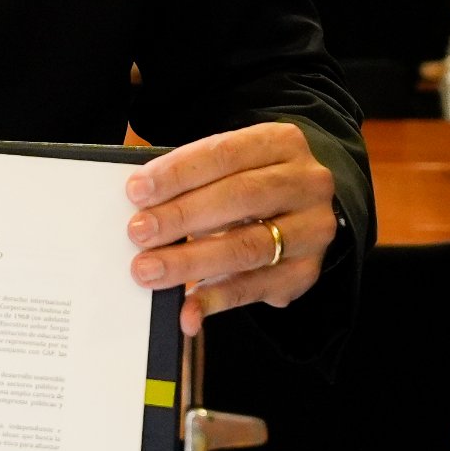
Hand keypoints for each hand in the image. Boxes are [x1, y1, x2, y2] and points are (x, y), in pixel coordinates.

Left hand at [126, 120, 334, 335]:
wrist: (300, 208)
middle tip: (139, 232)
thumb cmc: (252, 181)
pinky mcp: (305, 272)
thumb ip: (194, 179)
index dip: (178, 173)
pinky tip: (186, 307)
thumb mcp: (231, 165)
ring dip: (192, 261)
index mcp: (282, 143)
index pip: (225, 153)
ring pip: (248, 246)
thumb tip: (143, 204)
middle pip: (239, 197)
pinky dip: (216, 298)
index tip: (137, 191)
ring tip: (150, 269)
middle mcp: (306, 183)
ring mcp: (311, 230)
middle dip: (181, 216)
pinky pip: (255, 288)